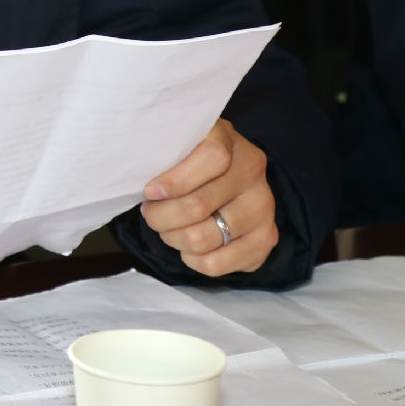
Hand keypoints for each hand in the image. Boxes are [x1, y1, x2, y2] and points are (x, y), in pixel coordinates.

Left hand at [140, 119, 277, 275]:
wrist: (229, 178)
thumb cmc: (190, 162)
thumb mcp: (179, 144)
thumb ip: (164, 153)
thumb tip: (138, 175)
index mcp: (229, 140)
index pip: (212, 158)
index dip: (175, 180)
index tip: (150, 191)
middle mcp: (253, 172)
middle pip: (197, 207)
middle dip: (160, 216)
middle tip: (151, 213)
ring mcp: (264, 208)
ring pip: (202, 239)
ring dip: (173, 238)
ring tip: (168, 228)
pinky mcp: (266, 239)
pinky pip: (216, 264)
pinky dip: (193, 260)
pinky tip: (189, 246)